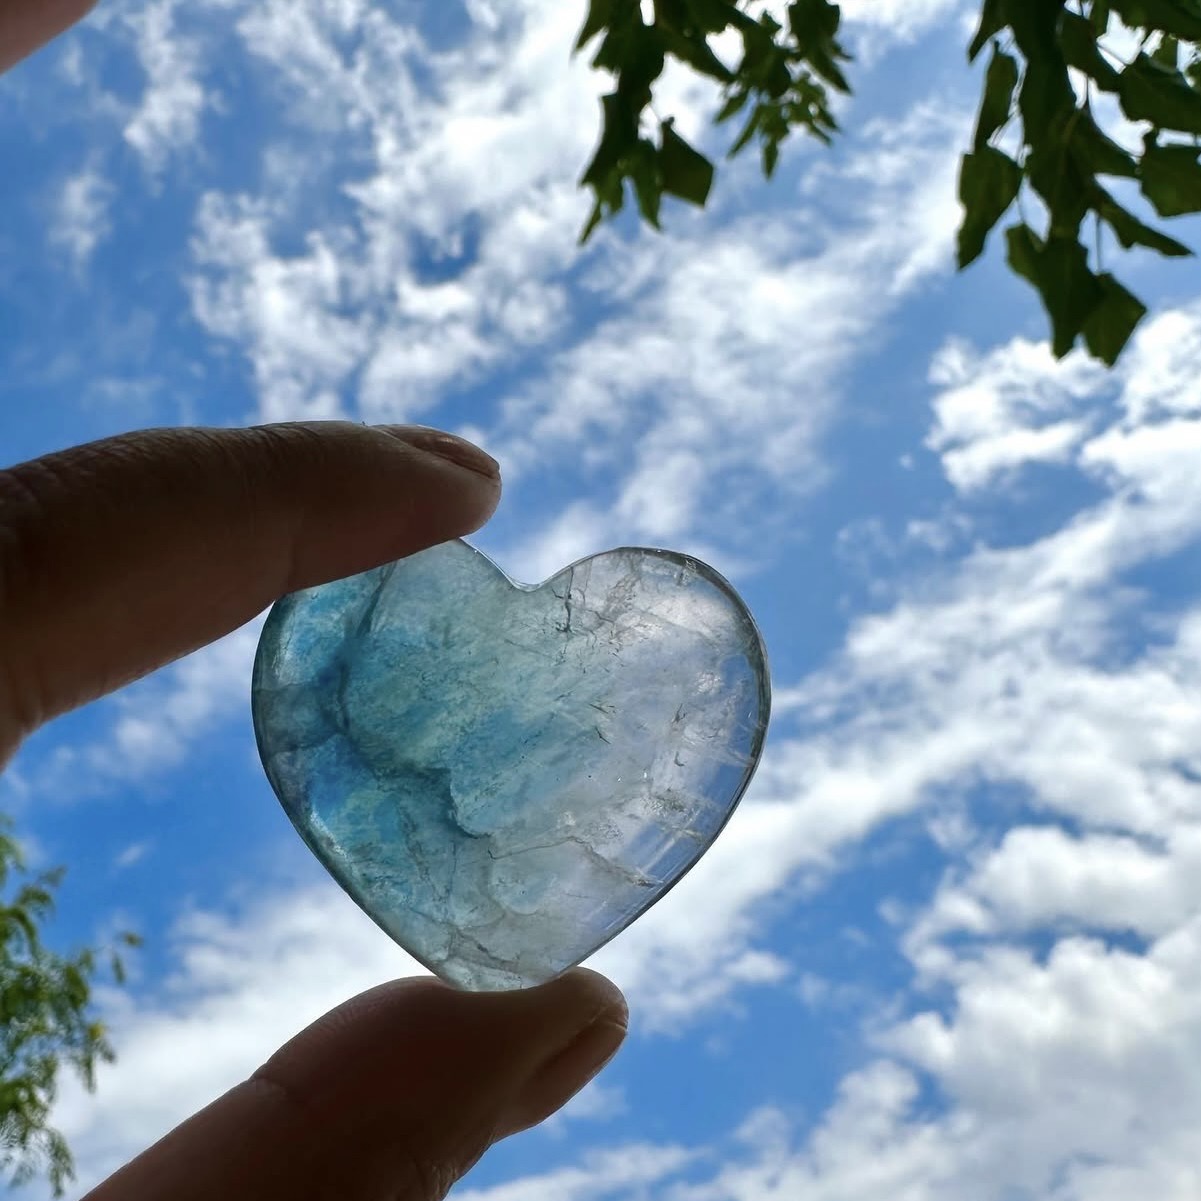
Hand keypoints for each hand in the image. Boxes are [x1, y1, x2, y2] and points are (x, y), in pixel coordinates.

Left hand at [0, 423, 628, 1198]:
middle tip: (428, 489)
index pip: (48, 554)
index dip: (291, 494)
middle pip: (0, 541)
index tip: (462, 485)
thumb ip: (316, 1183)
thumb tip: (568, 1015)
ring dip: (135, 559)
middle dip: (232, 502)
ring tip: (312, 555)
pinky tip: (129, 639)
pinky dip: (38, 627)